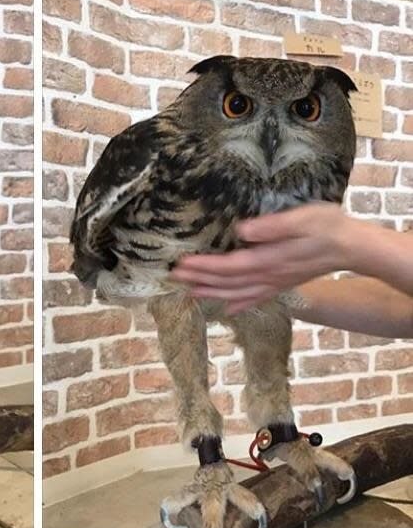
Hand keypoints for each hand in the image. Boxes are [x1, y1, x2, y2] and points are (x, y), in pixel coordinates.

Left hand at [169, 203, 353, 313]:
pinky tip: (228, 308)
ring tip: (190, 292)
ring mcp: (275, 283)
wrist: (353, 247)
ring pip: (237, 293)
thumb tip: (242, 230)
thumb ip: (272, 226)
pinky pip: (256, 298)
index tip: (181, 264)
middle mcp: (268, 276)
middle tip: (174, 277)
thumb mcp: (302, 218)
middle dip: (199, 280)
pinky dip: (239, 303)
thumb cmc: (328, 227)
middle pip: (227, 282)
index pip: (228, 267)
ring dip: (212, 292)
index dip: (203, 267)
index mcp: (268, 260)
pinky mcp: (283, 284)